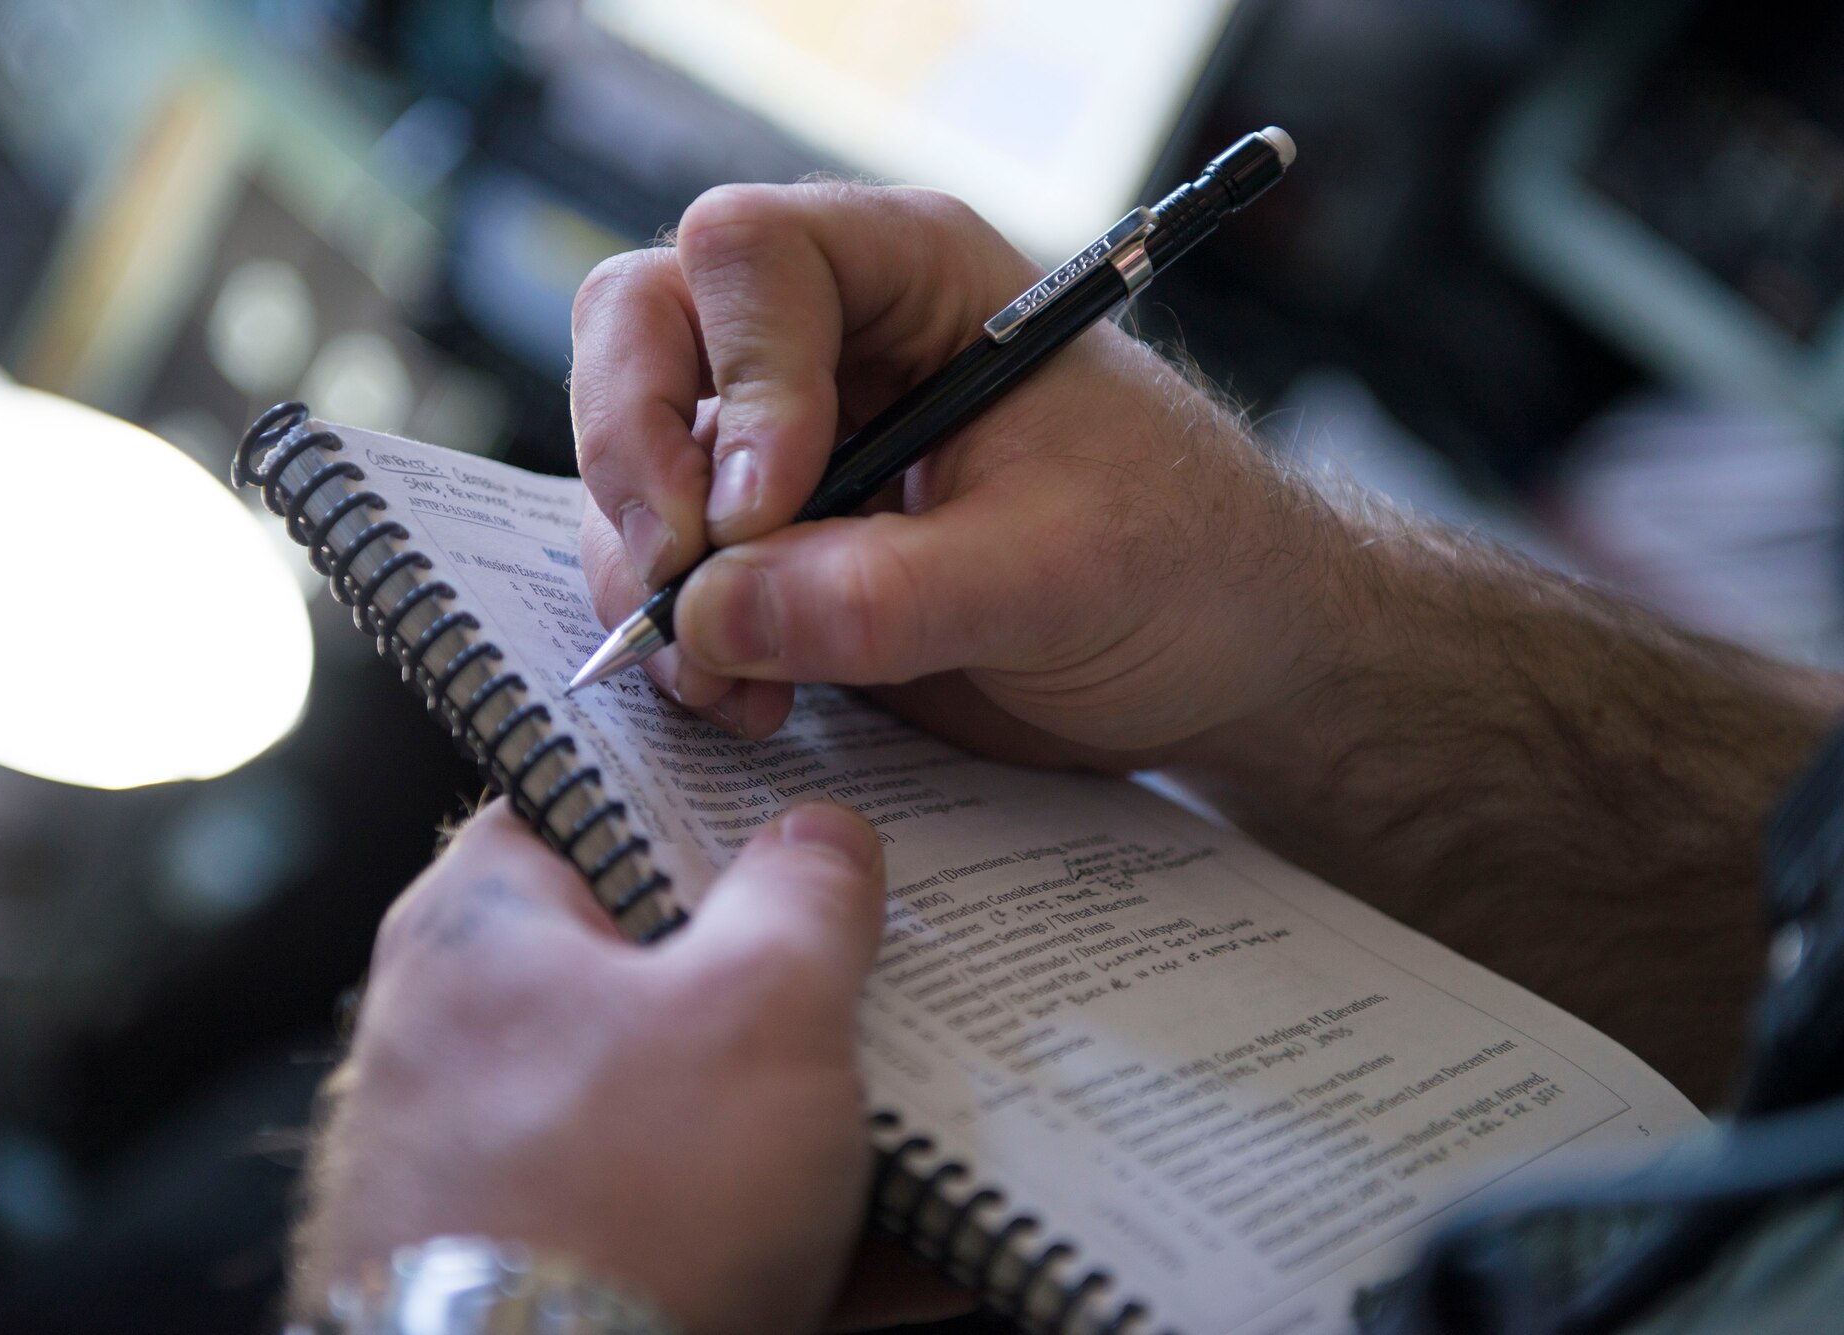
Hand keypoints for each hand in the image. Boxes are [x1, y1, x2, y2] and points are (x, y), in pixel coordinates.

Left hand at [293, 800, 891, 1334]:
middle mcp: (469, 1045)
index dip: (696, 798)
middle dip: (788, 979)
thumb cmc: (623, 1203)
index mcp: (482, 933)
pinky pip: (700, 1230)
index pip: (579, 804)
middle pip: (654, 966)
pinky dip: (805, 1237)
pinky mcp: (562, 1278)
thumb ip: (804, 899)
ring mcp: (509, 1174)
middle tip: (898, 964)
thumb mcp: (759, 1010)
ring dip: (815, 1121)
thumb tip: (822, 833)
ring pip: (690, 1111)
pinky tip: (932, 1248)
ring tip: (946, 1110)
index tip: (802, 812)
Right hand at [572, 182, 1346, 764]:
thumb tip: (712, 615)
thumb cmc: (1187, 563)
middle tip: (674, 582)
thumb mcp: (1057, 573)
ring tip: (726, 678)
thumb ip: (887, 596)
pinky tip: (743, 696)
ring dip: (644, 574)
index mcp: (916, 274)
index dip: (739, 379)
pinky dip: (676, 636)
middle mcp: (830, 337)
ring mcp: (788, 441)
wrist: (1219, 660)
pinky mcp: (773, 545)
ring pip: (633, 456)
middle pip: (644, 330)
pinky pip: (665, 562)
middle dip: (637, 462)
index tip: (765, 511)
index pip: (751, 259)